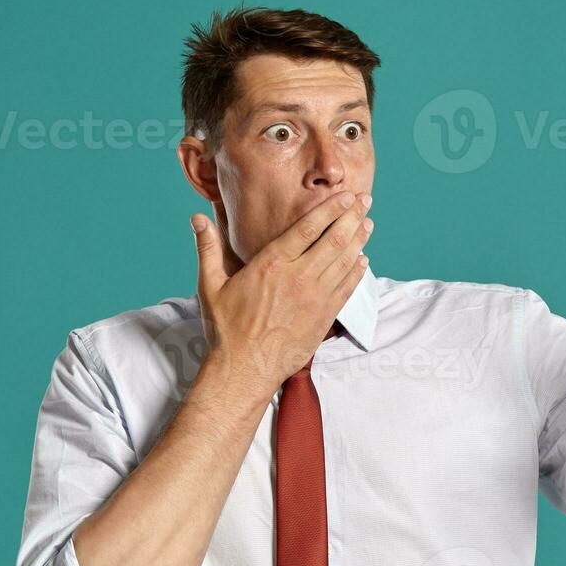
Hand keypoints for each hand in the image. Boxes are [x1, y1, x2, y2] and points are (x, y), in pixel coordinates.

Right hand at [190, 191, 372, 399]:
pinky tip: (363, 260)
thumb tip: (197, 218)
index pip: (309, 227)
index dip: (331, 208)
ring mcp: (314, 298)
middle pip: (334, 239)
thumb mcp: (210, 285)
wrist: (244, 370)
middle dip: (353, 217)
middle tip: (366, 201)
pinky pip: (347, 289)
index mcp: (271, 264)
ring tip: (368, 223)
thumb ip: (208, 248)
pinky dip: (357, 272)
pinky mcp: (323, 318)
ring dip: (359, 240)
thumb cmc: (225, 329)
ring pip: (345, 261)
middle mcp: (298, 278)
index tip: (346, 195)